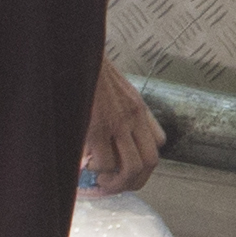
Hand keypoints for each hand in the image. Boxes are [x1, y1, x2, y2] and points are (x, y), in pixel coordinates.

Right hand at [83, 60, 165, 193]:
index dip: (145, 160)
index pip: (158, 142)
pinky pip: (105, 162)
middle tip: (116, 185)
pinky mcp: (96, 128)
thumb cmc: (90, 70)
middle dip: (135, 181)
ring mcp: (117, 124)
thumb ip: (121, 107)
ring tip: (103, 182)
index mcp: (138, 107)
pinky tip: (88, 167)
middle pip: (150, 161)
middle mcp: (134, 117)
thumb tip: (112, 132)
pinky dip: (98, 171)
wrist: (77, 52)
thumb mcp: (115, 86)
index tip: (127, 167)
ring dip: (118, 182)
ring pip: (131, 167)